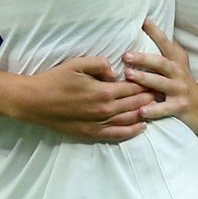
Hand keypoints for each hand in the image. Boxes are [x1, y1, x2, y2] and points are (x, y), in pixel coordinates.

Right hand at [19, 56, 154, 141]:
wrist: (35, 101)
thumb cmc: (54, 79)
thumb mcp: (76, 64)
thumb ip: (99, 63)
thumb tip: (115, 69)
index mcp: (102, 91)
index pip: (132, 88)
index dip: (146, 84)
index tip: (157, 81)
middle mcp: (104, 110)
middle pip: (134, 105)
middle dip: (150, 98)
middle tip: (163, 93)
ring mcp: (98, 124)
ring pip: (129, 120)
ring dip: (145, 114)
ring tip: (158, 108)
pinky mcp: (91, 133)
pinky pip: (117, 134)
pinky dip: (132, 132)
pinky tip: (142, 127)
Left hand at [122, 20, 197, 131]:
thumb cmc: (180, 81)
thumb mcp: (177, 63)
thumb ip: (165, 50)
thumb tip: (145, 26)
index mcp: (176, 60)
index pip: (166, 43)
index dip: (156, 32)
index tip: (144, 22)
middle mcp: (178, 73)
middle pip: (160, 63)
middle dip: (143, 58)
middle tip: (126, 55)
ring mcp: (179, 89)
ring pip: (160, 83)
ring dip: (144, 79)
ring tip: (129, 75)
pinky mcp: (179, 106)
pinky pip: (164, 108)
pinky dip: (153, 109)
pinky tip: (141, 110)